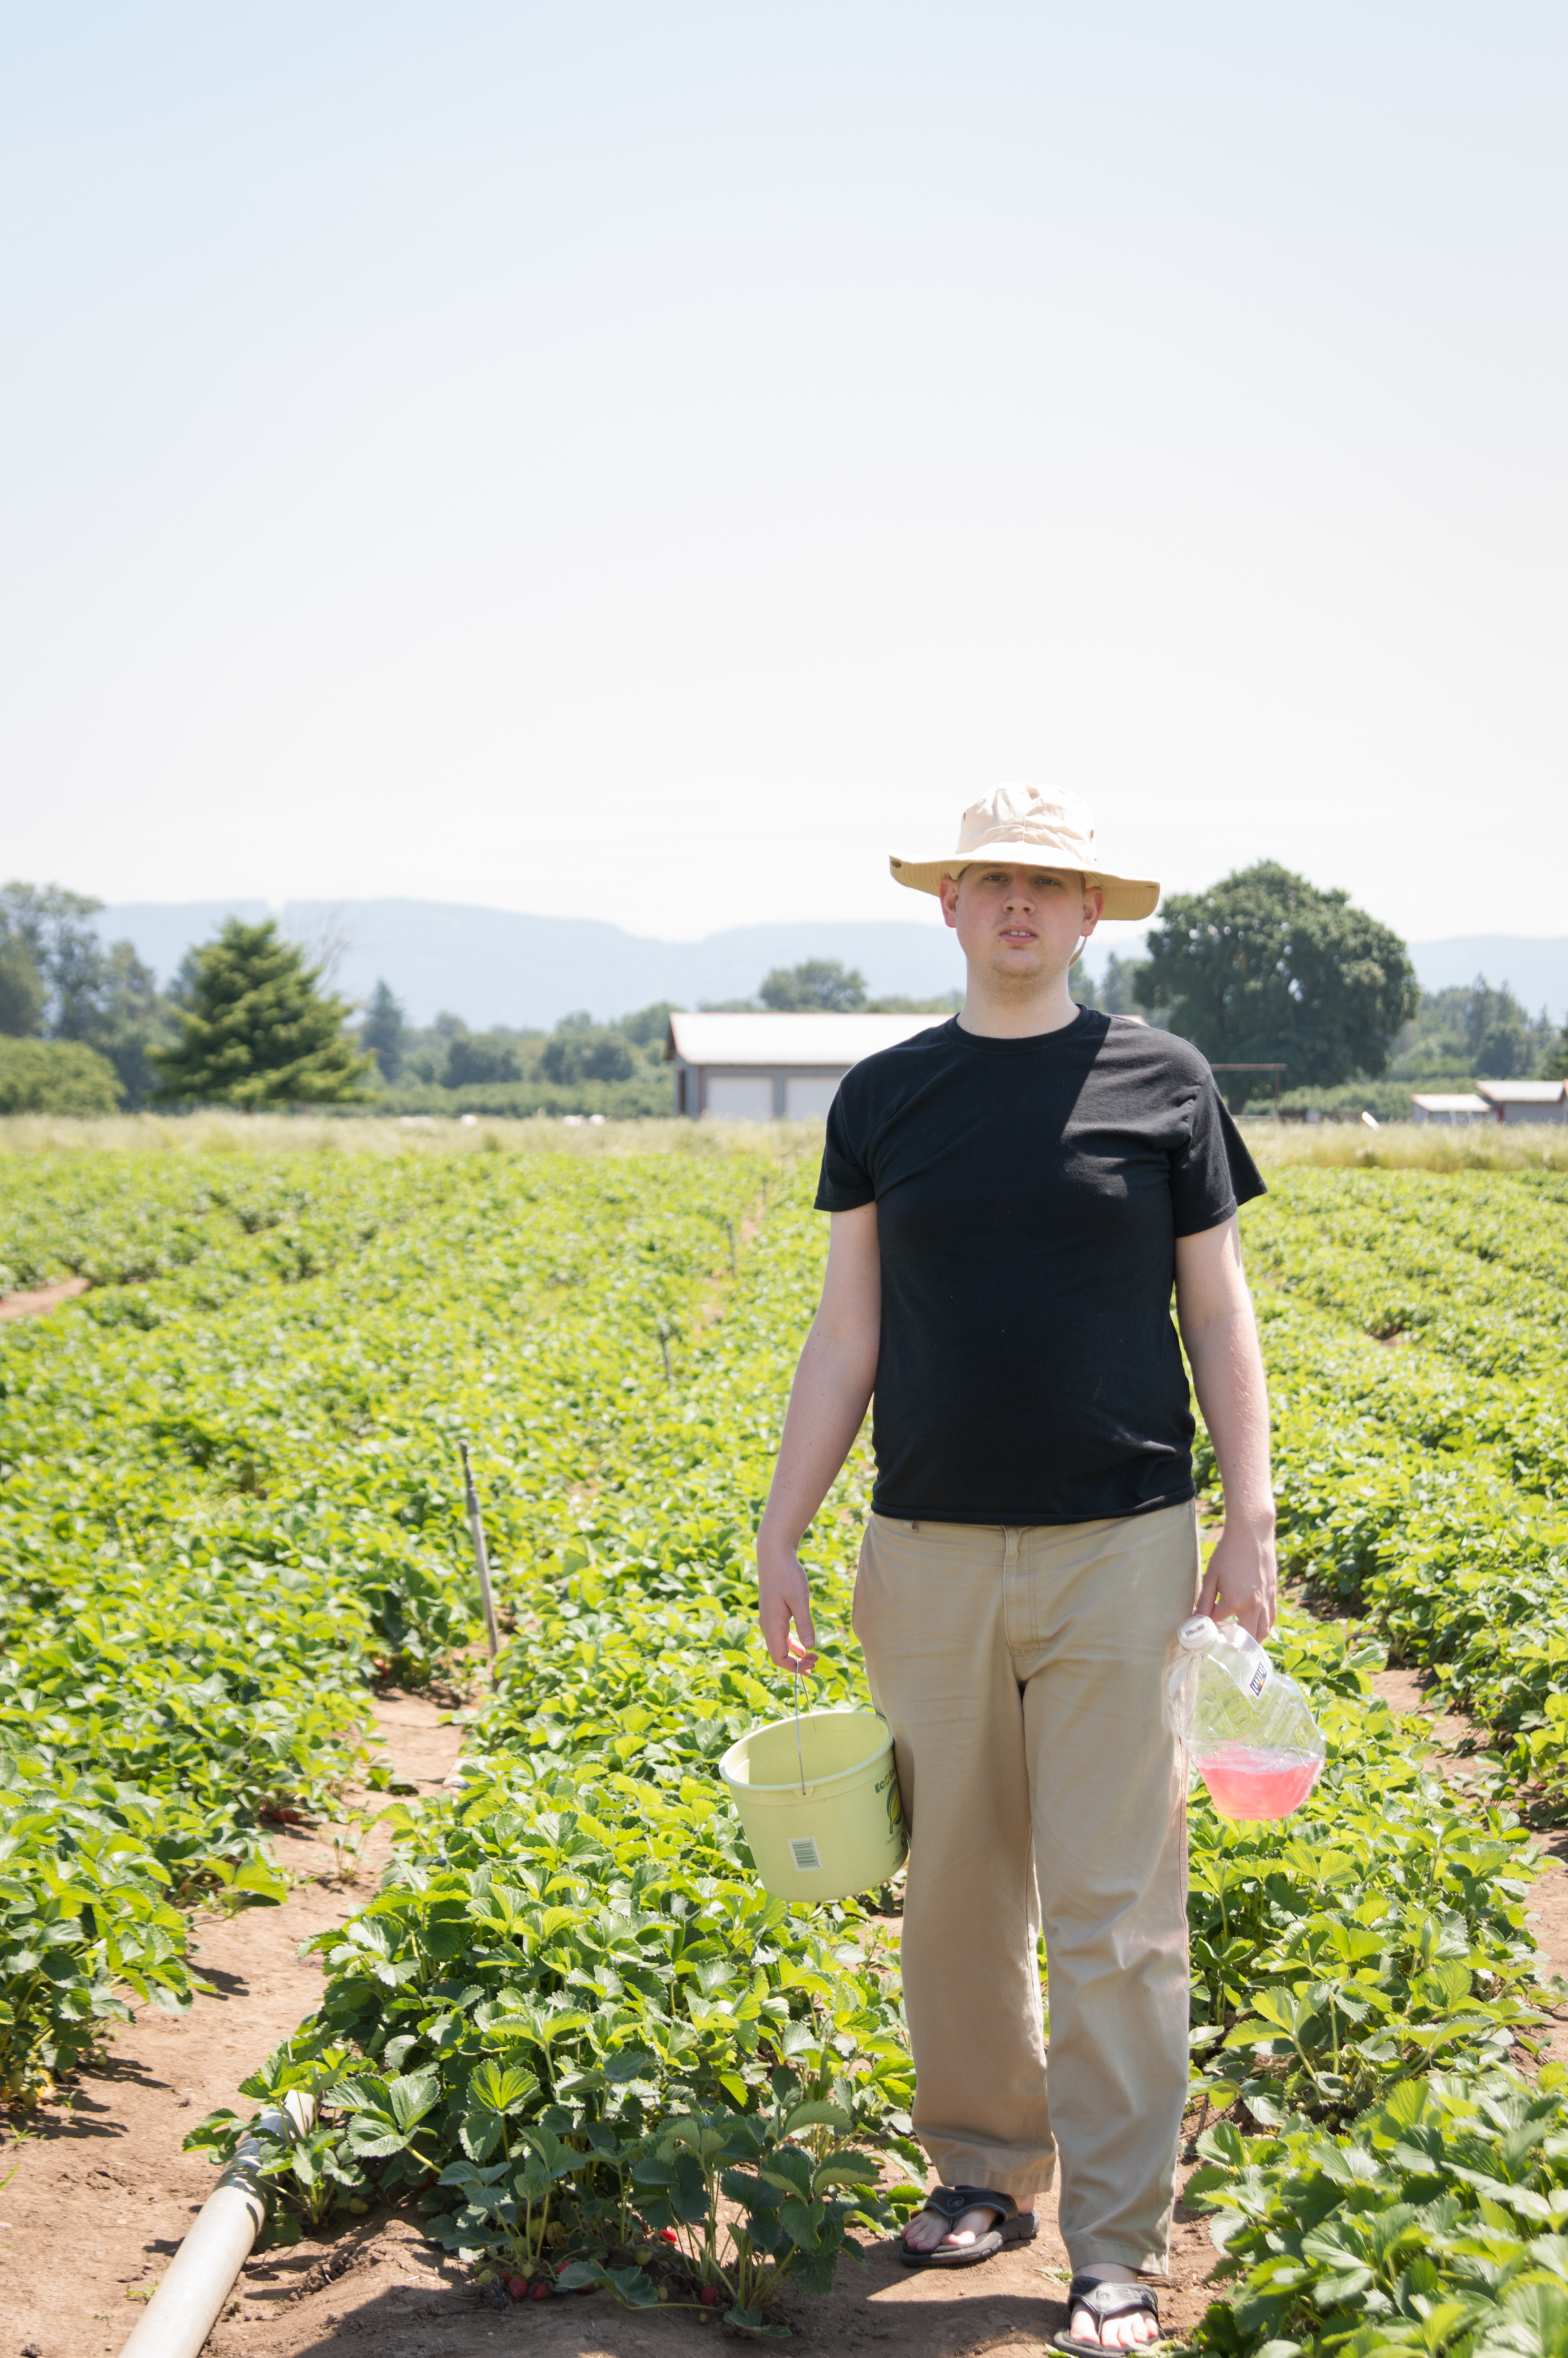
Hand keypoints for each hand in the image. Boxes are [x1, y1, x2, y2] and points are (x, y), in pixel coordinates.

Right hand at [757, 1540, 817, 1670]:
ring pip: (778, 1645)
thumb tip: (810, 1646)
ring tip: (812, 1658)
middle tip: (816, 1662)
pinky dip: (791, 1643)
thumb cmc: (788, 1575)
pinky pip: (780, 1635)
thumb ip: (804, 1623)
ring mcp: (768, 1619)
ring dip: (794, 1654)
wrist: (774, 1555)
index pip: (779, 1657)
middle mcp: (767, 1625)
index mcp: (772, 1624)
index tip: (812, 1663)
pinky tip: (803, 1644)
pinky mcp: (772, 1612)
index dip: (794, 1666)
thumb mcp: (799, 1599)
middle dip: (795, 1663)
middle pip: (778, 1654)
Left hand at [1195, 1519, 1276, 1640]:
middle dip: (1233, 1644)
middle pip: (1245, 1638)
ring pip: (1263, 1633)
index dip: (1208, 1626)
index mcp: (1235, 1602)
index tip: (1201, 1627)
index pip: (1218, 1624)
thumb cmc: (1228, 1552)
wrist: (1252, 1534)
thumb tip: (1197, 1620)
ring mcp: (1266, 1602)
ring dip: (1251, 1640)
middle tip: (1222, 1643)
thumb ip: (1205, 1601)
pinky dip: (1263, 1627)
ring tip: (1239, 1641)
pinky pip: (1271, 1619)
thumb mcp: (1211, 1576)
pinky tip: (1254, 1626)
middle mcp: (1254, 1606)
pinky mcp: (1274, 1595)